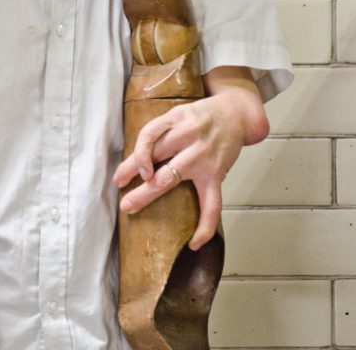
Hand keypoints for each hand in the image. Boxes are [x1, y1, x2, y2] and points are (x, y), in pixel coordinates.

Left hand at [113, 67, 269, 248]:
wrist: (236, 114)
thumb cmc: (201, 116)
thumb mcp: (178, 113)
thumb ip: (160, 131)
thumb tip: (134, 161)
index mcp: (176, 119)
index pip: (149, 134)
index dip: (135, 155)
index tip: (120, 177)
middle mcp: (188, 136)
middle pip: (156, 157)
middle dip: (133, 177)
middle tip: (119, 196)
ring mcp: (202, 155)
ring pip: (172, 177)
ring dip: (148, 194)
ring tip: (132, 208)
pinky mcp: (216, 172)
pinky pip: (212, 202)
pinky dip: (205, 225)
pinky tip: (195, 242)